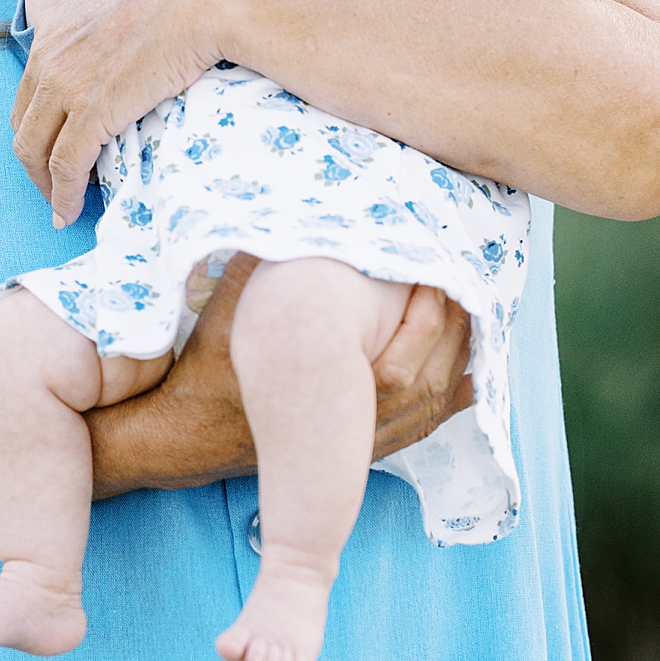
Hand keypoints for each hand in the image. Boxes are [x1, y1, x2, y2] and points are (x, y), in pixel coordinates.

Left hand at [14, 0, 222, 225]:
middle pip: (25, 119)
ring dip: (46, 183)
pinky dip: (63, 196)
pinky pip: (66, 166)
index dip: (42, 118)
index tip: (58, 141)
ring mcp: (67, 82)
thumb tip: (138, 28)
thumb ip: (119, 13)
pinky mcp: (93, 111)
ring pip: (35, 148)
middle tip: (55, 182)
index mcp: (57, 20)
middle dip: (36, 155)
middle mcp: (50, 50)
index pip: (33, 82)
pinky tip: (69, 212)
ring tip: (61, 205)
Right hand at [91, 263, 472, 494]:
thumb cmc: (209, 365)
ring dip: (456, 361)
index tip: (436, 278)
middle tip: (465, 286)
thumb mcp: (227, 306)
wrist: (187, 433)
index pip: (397, 363)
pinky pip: (420, 427)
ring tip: (471, 315)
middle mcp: (349, 423)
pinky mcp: (359, 450)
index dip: (426, 321)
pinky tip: (468, 377)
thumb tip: (288, 210)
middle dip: (452, 333)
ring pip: (427, 405)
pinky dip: (449, 401)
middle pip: (423, 381)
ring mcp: (357, 441)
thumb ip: (257, 261)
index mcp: (323, 388)